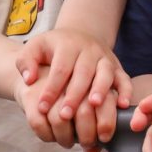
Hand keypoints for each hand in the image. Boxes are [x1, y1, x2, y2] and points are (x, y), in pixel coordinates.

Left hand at [15, 29, 128, 151]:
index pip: (60, 68)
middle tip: (65, 115)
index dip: (52, 88)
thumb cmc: (54, 48)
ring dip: (101, 90)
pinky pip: (124, 78)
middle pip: (83, 72)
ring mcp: (105, 58)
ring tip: (94, 106)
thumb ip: (26, 61)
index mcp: (68, 45)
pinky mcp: (117, 67)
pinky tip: (122, 106)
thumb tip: (29, 79)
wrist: (80, 36)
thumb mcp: (35, 47)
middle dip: (74, 95)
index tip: (42, 107)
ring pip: (106, 73)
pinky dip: (126, 91)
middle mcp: (89, 50)